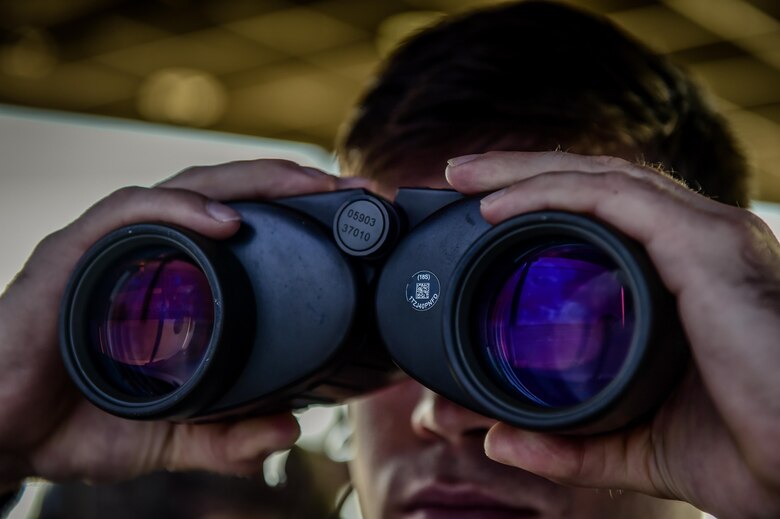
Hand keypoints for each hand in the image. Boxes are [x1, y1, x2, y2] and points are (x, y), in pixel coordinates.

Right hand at [0, 160, 365, 485]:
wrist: (5, 432)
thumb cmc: (80, 421)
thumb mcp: (171, 435)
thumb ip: (225, 438)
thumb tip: (287, 431)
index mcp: (175, 280)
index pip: (242, 227)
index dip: (295, 214)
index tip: (349, 215)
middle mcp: (148, 254)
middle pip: (227, 195)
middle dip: (288, 183)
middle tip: (347, 187)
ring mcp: (113, 250)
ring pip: (188, 190)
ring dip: (250, 181)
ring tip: (304, 185)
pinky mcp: (75, 255)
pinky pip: (132, 214)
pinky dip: (181, 210)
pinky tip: (227, 221)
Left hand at [446, 151, 779, 518]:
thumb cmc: (750, 449)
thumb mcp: (637, 443)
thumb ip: (570, 444)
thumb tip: (500, 442)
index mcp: (687, 274)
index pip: (605, 215)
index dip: (544, 203)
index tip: (482, 215)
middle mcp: (697, 242)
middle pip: (596, 183)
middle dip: (522, 172)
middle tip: (459, 175)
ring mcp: (704, 237)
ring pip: (600, 176)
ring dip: (525, 170)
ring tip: (467, 175)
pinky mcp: (704, 246)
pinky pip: (614, 198)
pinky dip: (551, 192)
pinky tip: (499, 204)